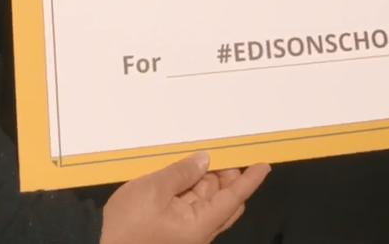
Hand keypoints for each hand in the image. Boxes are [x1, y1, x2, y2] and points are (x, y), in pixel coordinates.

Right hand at [99, 153, 268, 243]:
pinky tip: (185, 175)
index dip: (250, 180)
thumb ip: (182, 172)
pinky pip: (190, 209)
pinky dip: (191, 190)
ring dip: (207, 182)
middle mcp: (197, 233)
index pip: (233, 198)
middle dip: (227, 178)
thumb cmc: (125, 224)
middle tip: (224, 155)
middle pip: (224, 203)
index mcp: (199, 226)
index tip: (263, 165)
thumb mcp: (154, 188)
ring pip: (207, 205)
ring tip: (202, 160)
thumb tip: (204, 161)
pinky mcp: (172, 232)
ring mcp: (185, 234)